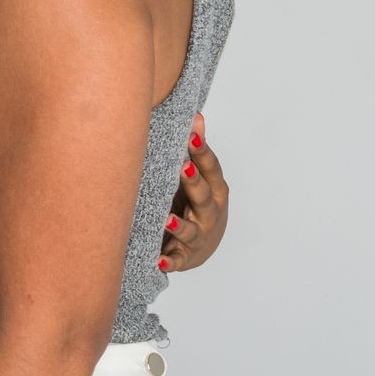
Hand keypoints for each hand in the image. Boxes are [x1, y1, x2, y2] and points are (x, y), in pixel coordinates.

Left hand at [159, 112, 227, 272]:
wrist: (200, 249)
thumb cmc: (196, 204)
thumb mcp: (200, 178)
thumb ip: (197, 151)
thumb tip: (197, 115)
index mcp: (215, 191)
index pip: (211, 169)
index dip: (202, 153)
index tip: (191, 135)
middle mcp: (210, 214)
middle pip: (204, 197)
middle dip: (194, 183)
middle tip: (182, 168)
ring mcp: (199, 236)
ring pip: (191, 231)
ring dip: (180, 225)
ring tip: (167, 219)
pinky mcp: (185, 257)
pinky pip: (177, 259)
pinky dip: (169, 260)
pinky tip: (160, 259)